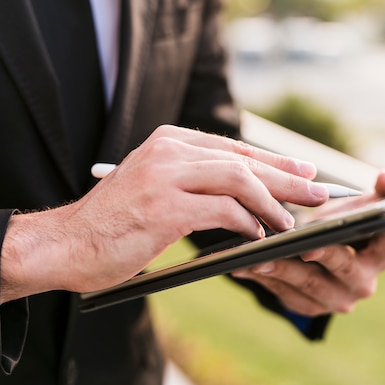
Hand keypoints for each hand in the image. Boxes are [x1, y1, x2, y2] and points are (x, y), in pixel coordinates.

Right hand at [0, 125, 328, 302]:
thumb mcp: (156, 187)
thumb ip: (195, 181)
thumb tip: (247, 192)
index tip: (304, 172)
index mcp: (169, 142)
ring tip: (292, 220)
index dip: (274, 162)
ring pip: (239, 179)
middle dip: (287, 177)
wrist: (66, 243)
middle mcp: (169, 151)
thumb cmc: (115, 221)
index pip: (235, 148)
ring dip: (272, 201)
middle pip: (244, 160)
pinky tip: (258, 233)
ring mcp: (165, 176)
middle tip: (318, 191)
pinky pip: (223, 210)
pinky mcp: (164, 207)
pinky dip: (247, 221)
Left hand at [232, 170, 384, 316]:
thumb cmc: (344, 222)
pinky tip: (242, 265)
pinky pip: (282, 292)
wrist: (323, 256)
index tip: (376, 201)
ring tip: (258, 255)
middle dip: (323, 253)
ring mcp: (335, 298)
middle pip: (343, 265)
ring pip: (307, 282)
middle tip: (305, 246)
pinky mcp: (307, 306)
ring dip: (282, 267)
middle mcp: (363, 281)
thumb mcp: (362, 206)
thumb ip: (382, 188)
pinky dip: (262, 277)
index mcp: (383, 252)